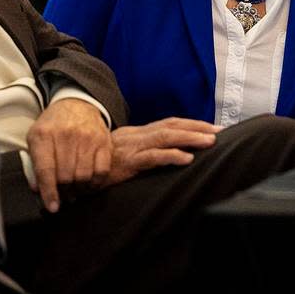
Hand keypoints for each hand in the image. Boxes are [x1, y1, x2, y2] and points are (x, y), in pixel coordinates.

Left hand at [27, 98, 111, 212]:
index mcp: (43, 135)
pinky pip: (101, 171)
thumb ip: (34, 164)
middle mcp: (65, 135)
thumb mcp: (36, 139)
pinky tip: (89, 183)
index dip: (49, 192)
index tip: (53, 207)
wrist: (76, 104)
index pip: (45, 170)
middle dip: (64, 192)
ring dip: (79, 190)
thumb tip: (38, 189)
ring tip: (75, 190)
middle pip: (65, 176)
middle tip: (64, 195)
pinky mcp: (103, 141)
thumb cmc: (53, 126)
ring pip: (83, 176)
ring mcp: (86, 137)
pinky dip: (95, 183)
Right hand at [102, 117, 220, 186]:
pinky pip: (152, 157)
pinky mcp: (127, 163)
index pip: (167, 124)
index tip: (211, 127)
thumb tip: (163, 153)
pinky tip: (186, 159)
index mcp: (136, 134)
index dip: (190, 124)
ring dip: (190, 138)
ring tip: (209, 141)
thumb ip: (140, 152)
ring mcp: (132, 148)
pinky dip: (171, 156)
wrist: (75, 170)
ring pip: (165, 137)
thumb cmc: (99, 165)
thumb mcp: (122, 154)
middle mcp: (136, 136)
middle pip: (170, 126)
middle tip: (219, 131)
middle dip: (196, 127)